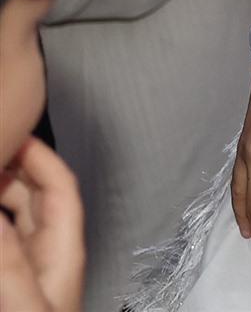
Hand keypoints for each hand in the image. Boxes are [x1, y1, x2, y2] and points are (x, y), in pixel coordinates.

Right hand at [0, 138, 83, 311]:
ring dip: (0, 195)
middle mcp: (50, 254)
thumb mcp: (27, 301)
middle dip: (14, 170)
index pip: (61, 189)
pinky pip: (6, 242)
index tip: (19, 134)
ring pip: (16, 218)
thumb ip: (10, 262)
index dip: (42, 158)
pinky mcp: (14, 283)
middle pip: (35, 197)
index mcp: (65, 251)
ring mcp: (32, 268)